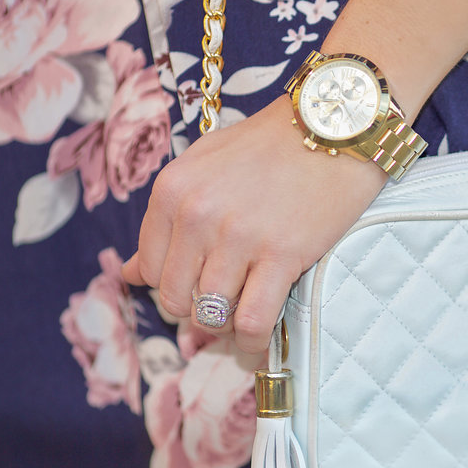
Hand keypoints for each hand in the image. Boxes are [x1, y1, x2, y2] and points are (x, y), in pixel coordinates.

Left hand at [122, 95, 387, 352]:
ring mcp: (239, 237)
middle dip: (199, 310)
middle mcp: (198, 215)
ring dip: (227, 327)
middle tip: (228, 303)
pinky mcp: (282, 255)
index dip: (175, 285)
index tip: (201, 286)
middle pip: (176, 299)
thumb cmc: (275, 143)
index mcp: (173, 190)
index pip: (150, 270)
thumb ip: (168, 219)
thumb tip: (130, 274)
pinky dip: (253, 342)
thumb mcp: (207, 166)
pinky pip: (252, 320)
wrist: (336, 124)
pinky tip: (260, 344)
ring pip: (211, 315)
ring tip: (246, 317)